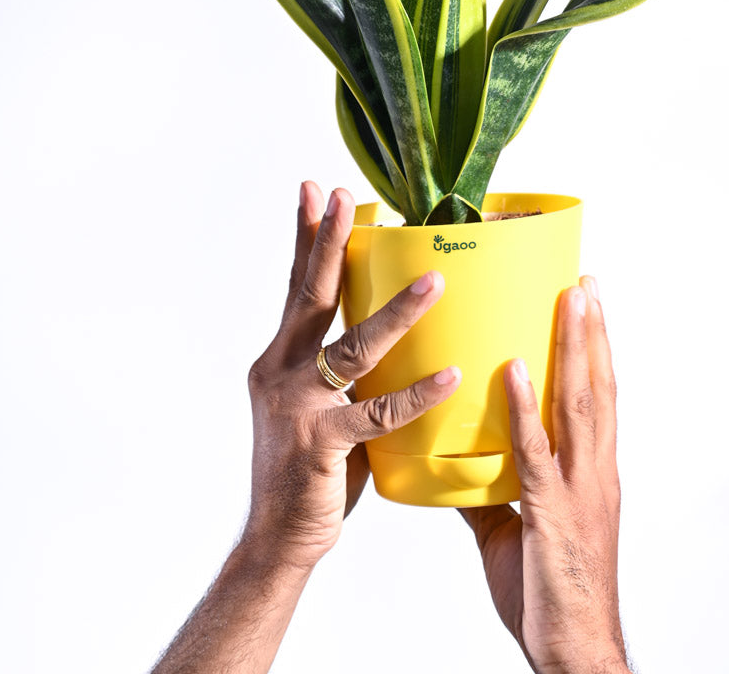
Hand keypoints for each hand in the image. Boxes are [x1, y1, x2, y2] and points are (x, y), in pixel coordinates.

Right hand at [241, 180, 461, 572]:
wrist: (278, 537)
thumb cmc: (309, 466)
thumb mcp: (320, 404)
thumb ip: (344, 369)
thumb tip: (391, 330)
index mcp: (280, 357)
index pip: (296, 286)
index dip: (305, 237)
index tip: (313, 190)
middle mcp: (280, 371)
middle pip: (309, 295)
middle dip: (326, 241)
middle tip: (340, 195)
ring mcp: (296, 406)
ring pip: (351, 348)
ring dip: (396, 313)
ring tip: (434, 281)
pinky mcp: (320, 443)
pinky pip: (377, 413)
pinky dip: (416, 393)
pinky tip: (450, 374)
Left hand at [459, 277, 629, 673]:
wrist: (575, 652)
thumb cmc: (551, 594)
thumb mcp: (516, 530)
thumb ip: (492, 490)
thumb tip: (459, 463)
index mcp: (591, 472)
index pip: (598, 397)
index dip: (595, 348)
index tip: (587, 302)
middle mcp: (595, 471)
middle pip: (599, 387)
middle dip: (592, 331)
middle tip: (584, 280)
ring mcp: (579, 489)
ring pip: (580, 404)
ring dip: (574, 347)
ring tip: (567, 298)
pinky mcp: (553, 513)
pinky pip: (536, 452)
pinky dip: (526, 407)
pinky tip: (512, 370)